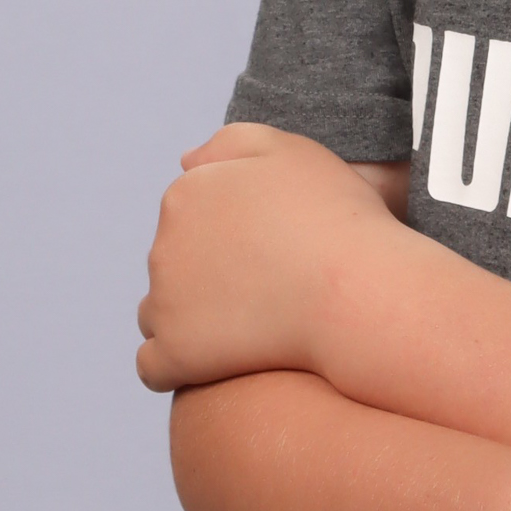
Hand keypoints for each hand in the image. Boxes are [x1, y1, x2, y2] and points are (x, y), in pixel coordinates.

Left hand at [137, 124, 389, 390]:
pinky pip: (153, 366)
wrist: (357, 291)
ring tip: (251, 327)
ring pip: (159, 312)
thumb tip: (186, 163)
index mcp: (186, 194)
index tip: (272, 249)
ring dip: (191, 319)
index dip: (229, 235)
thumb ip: (233, 144)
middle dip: (207, 275)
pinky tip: (215, 366)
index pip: (188, 217)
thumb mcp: (291, 153)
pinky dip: (177, 365)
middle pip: (173, 264)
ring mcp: (164, 301)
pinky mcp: (176, 353)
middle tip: (270, 287)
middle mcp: (163, 244)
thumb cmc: (336, 219)